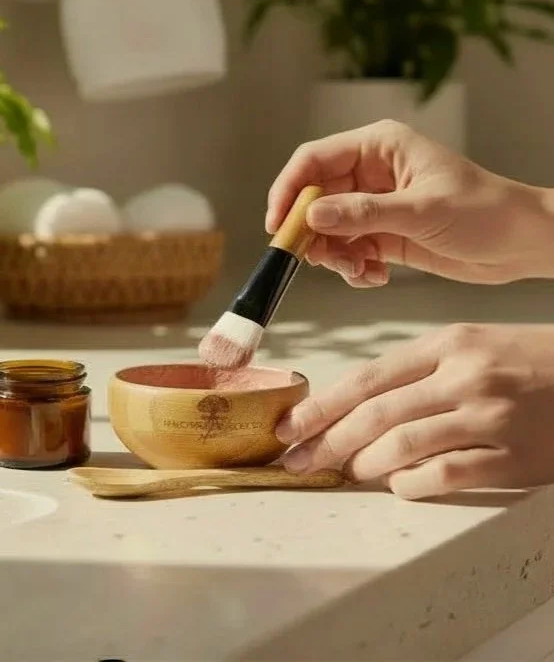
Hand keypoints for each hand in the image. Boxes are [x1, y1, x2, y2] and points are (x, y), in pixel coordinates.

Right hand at [266, 120, 553, 284]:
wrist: (521, 244)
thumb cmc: (484, 211)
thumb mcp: (421, 211)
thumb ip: (364, 214)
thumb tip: (312, 217)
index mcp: (379, 148)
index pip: (314, 160)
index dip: (289, 191)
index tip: (279, 225)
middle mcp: (372, 173)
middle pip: (315, 199)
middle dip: (313, 233)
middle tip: (320, 260)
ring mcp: (376, 205)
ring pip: (329, 230)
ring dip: (336, 255)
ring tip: (360, 270)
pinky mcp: (384, 234)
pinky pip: (349, 250)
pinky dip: (354, 267)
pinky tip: (377, 275)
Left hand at [276, 323, 553, 498]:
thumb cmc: (524, 361)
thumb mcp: (470, 345)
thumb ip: (417, 372)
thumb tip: (357, 406)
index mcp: (448, 343)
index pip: (369, 376)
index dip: (322, 405)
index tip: (290, 426)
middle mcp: (465, 376)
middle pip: (377, 413)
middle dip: (327, 441)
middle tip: (298, 461)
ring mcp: (490, 416)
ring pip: (404, 445)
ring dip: (365, 465)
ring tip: (349, 472)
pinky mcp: (514, 457)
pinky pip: (447, 475)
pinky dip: (412, 485)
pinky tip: (401, 484)